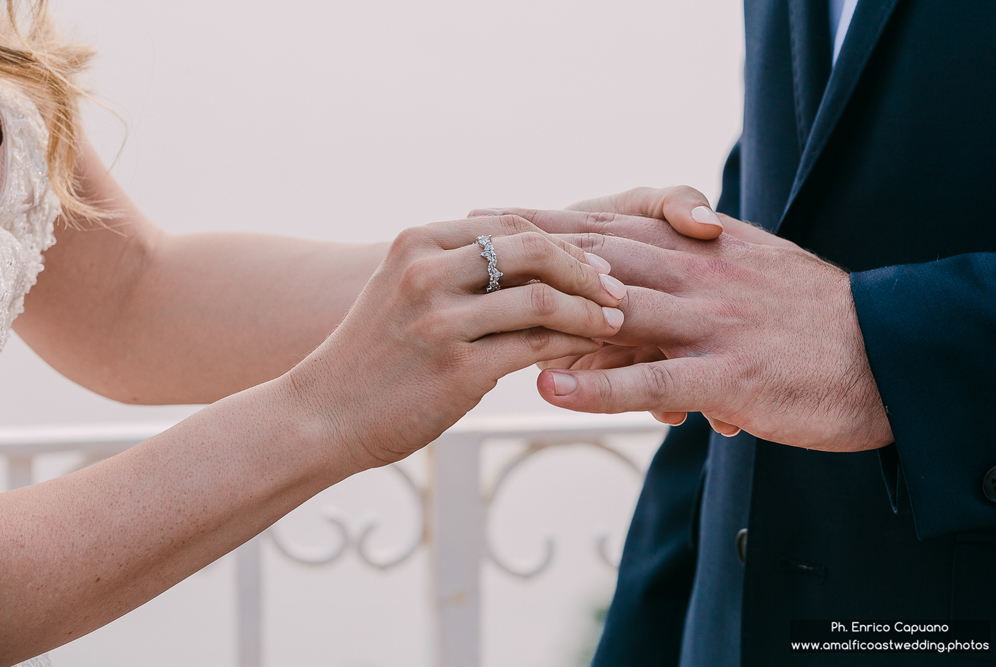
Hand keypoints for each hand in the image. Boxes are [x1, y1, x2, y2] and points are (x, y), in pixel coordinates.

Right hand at [284, 215, 625, 468]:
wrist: (323, 416)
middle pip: (532, 249)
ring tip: (614, 322)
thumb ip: (457, 270)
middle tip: (616, 290)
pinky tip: (588, 352)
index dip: (560, 242)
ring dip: (590, 310)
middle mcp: (427, 273)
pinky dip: (571, 345)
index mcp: (417, 244)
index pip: (509, 225)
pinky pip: (536, 346)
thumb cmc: (373, 357)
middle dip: (585, 268)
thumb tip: (533, 263)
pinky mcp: (458, 369)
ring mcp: (441, 321)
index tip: (594, 261)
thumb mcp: (404, 292)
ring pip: (543, 298)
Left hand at [471, 187, 871, 439]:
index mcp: (705, 248)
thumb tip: (653, 285)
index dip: (551, 219)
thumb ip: (699, 272)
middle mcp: (701, 274)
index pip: (614, 226)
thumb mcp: (753, 275)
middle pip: (600, 254)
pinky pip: (653, 379)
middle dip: (530, 247)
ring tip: (490, 310)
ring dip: (549, 309)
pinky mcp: (729, 376)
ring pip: (616, 311)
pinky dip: (599, 385)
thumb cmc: (816, 319)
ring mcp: (712, 324)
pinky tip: (550, 388)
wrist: (889, 354)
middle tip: (471, 242)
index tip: (498, 214)